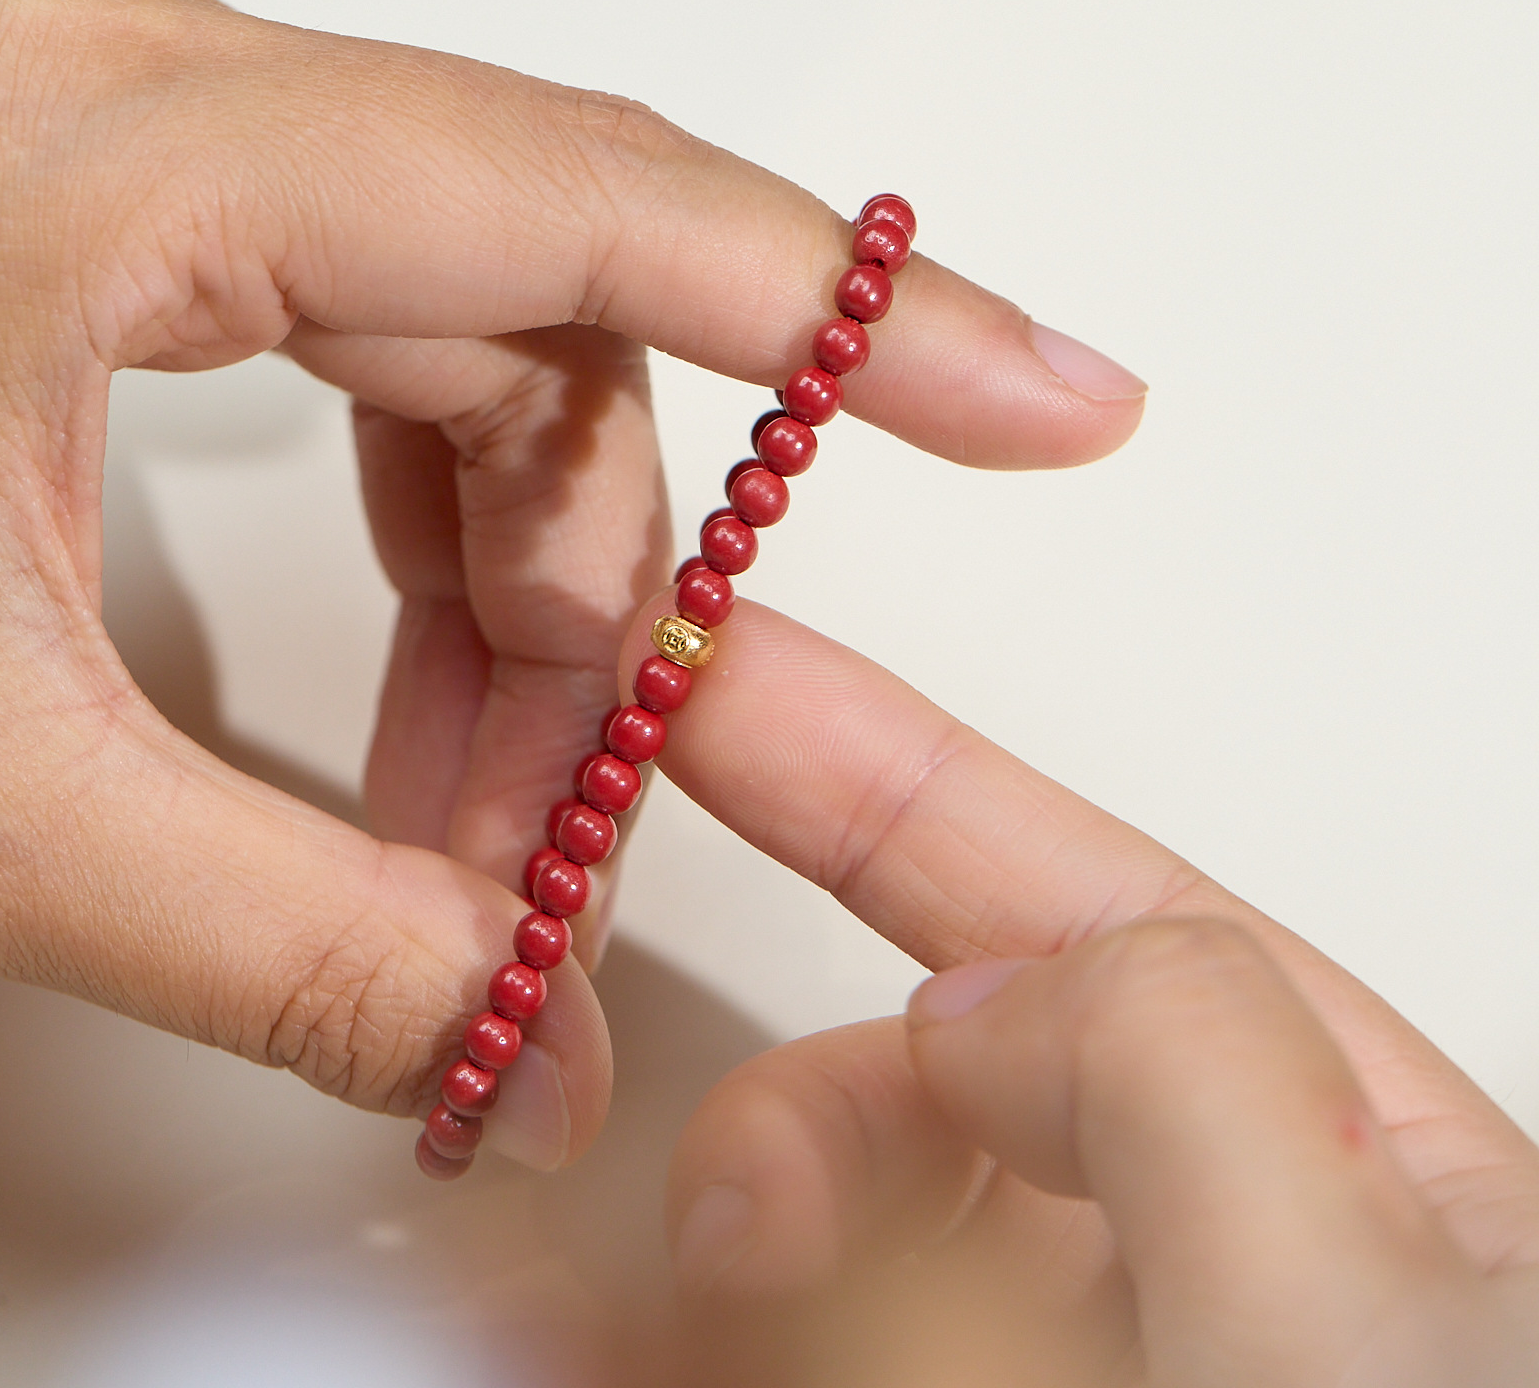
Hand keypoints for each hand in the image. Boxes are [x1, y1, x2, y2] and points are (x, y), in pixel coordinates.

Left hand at [0, 0, 1143, 1169]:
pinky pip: (373, 327)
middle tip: (581, 823)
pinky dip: (420, 514)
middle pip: (540, 329)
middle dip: (594, 602)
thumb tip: (512, 1061)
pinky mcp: (108, 173)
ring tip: (474, 779)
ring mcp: (122, 103)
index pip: (608, 210)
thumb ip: (288, 937)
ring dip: (506, 576)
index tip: (1053, 394)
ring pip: (469, 337)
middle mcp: (139, 66)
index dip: (870, 324)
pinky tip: (404, 655)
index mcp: (109, 136)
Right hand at [650, 600, 1538, 1383]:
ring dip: (735, 1250)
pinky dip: (684, 1337)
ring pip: (828, 1245)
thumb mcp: (1361, 1300)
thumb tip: (967, 1001)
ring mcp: (1049, 1355)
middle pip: (921, 1089)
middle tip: (723, 1221)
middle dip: (793, 1115)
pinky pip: (784, 1340)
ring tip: (650, 1351)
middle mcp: (1188, 1259)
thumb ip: (1174, 1055)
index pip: (1077, 898)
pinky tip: (622, 1352)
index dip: (867, 764)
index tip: (708, 666)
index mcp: (1338, 1164)